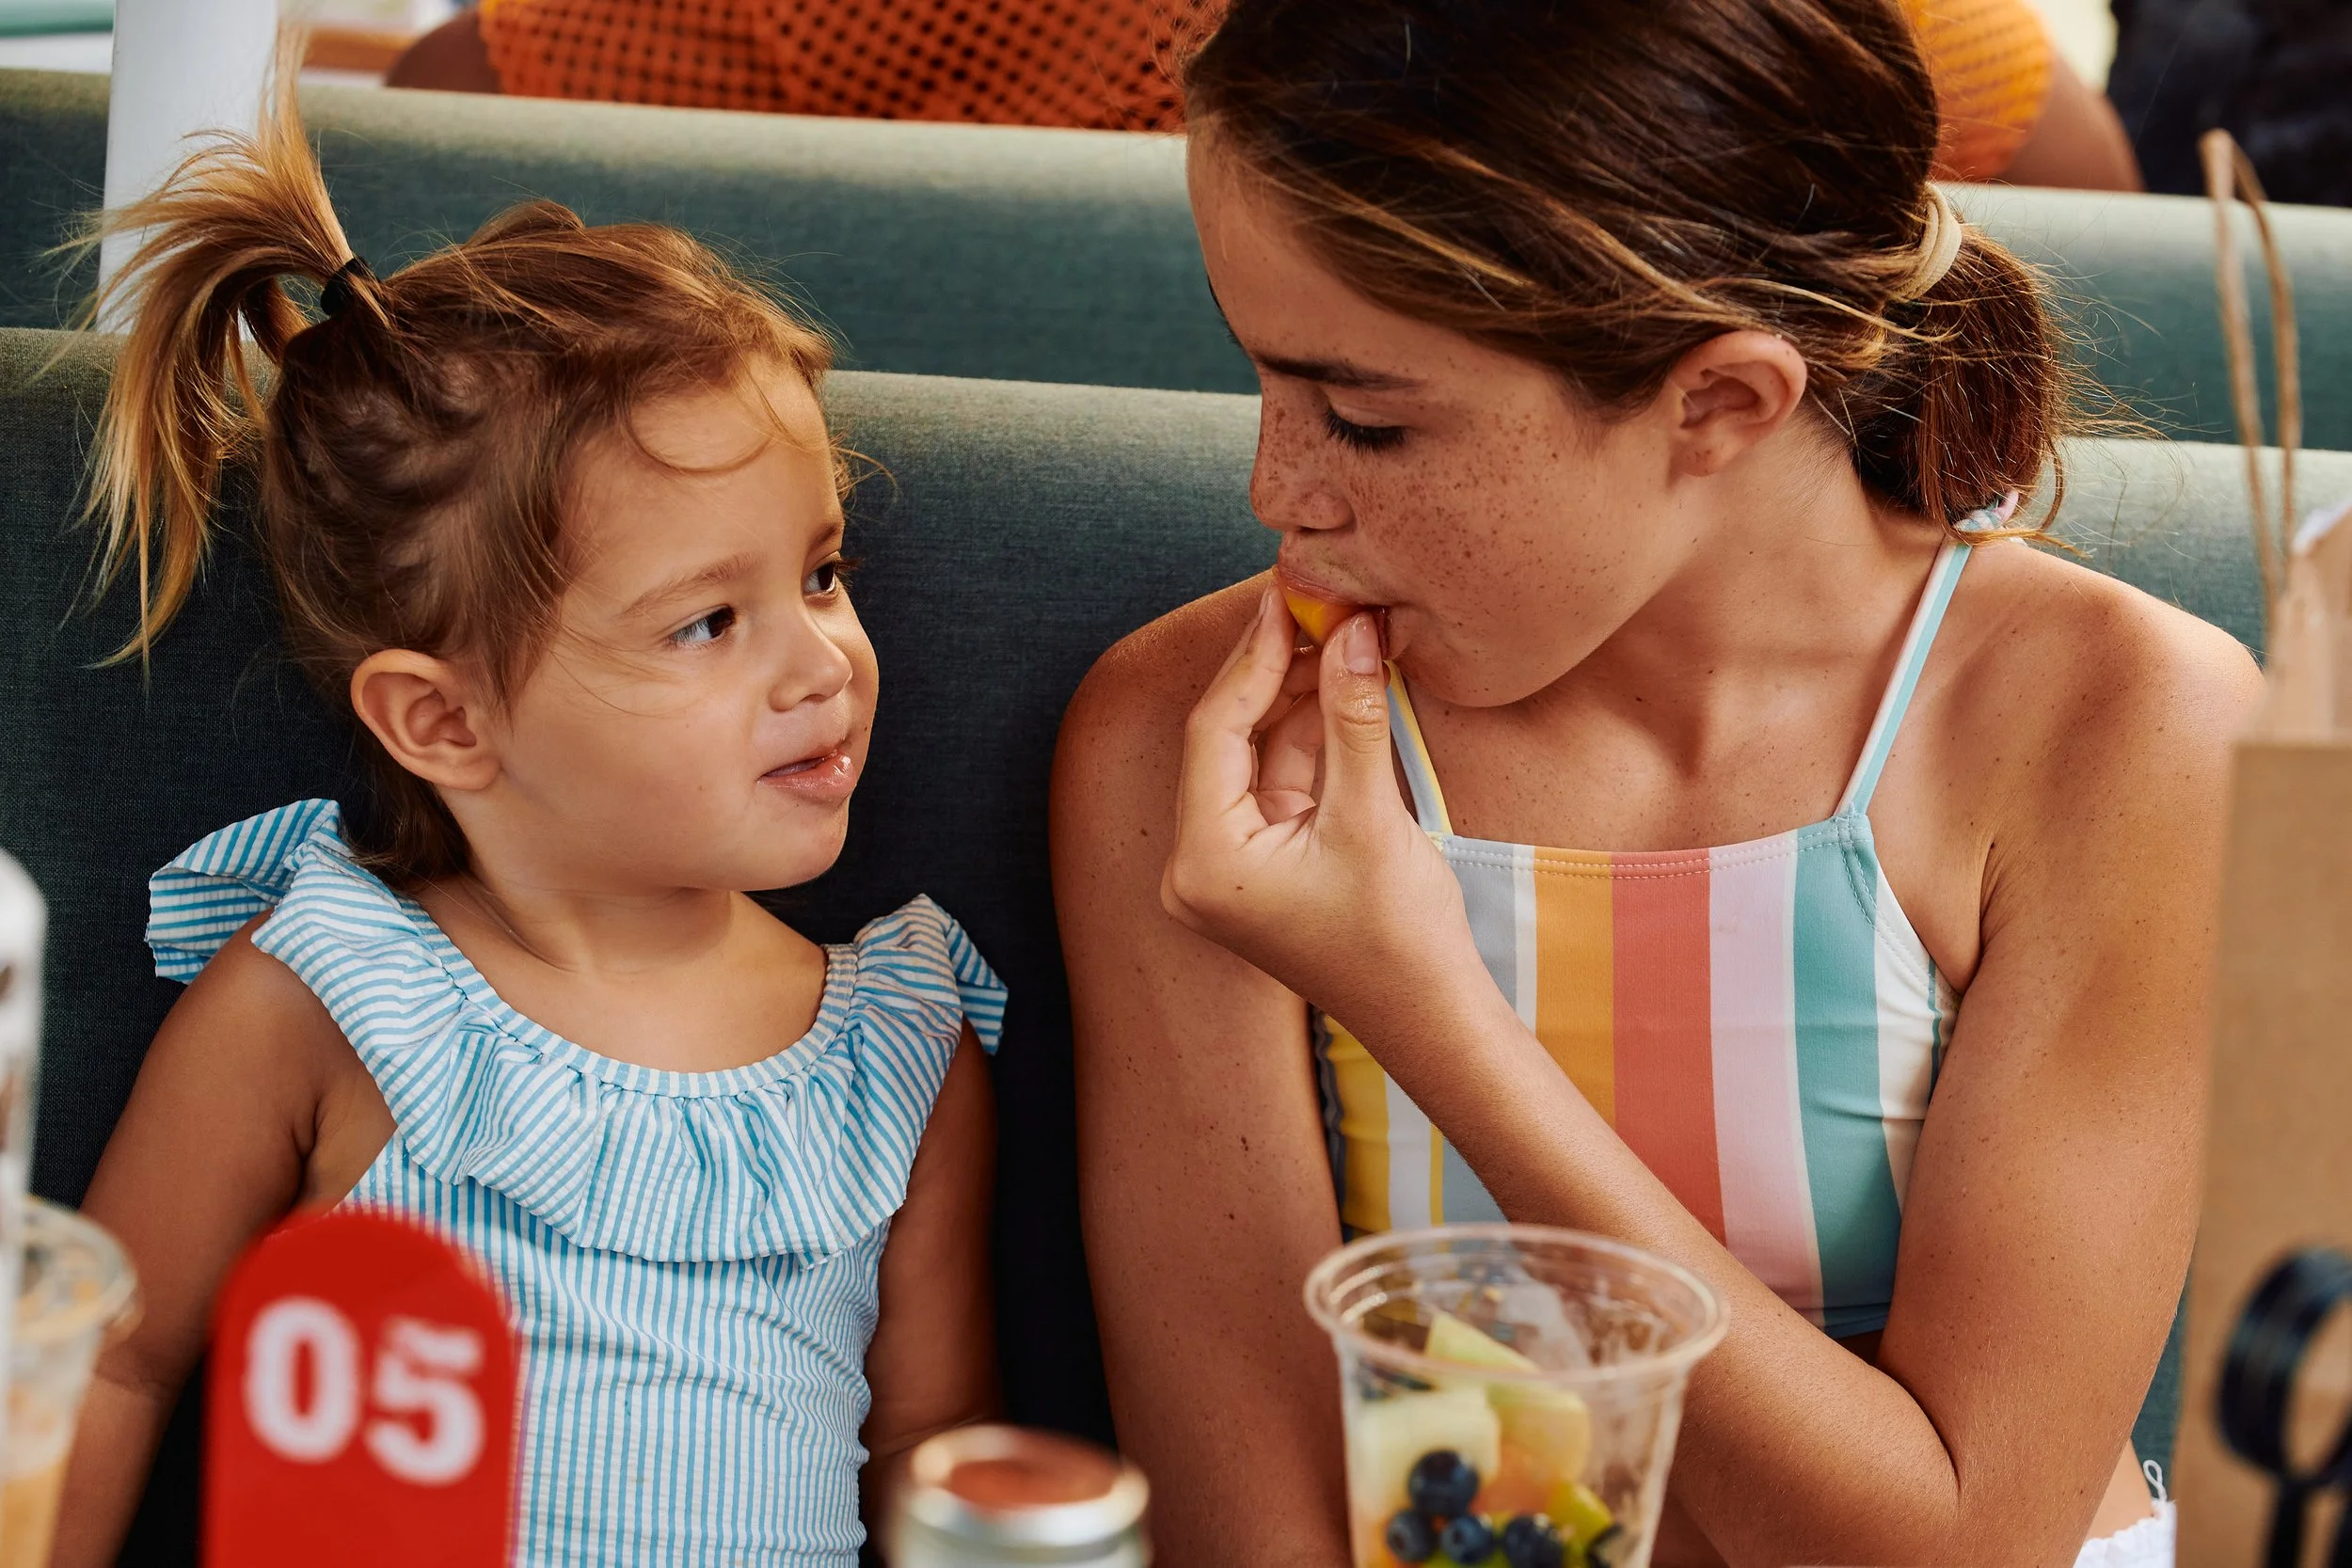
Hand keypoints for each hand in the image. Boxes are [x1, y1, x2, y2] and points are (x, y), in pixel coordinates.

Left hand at [1160, 587, 1476, 1027]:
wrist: (1430, 1016)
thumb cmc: (1400, 937)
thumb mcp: (1373, 815)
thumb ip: (1353, 715)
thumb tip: (1350, 628)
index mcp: (1204, 861)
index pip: (1215, 731)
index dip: (1254, 657)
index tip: (1288, 598)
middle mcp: (1196, 865)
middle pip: (1224, 738)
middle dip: (1271, 670)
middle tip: (1312, 603)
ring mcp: (1225, 866)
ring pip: (1251, 754)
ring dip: (1292, 696)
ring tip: (1336, 632)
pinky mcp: (1258, 863)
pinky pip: (1273, 780)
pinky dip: (1305, 735)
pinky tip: (1336, 682)